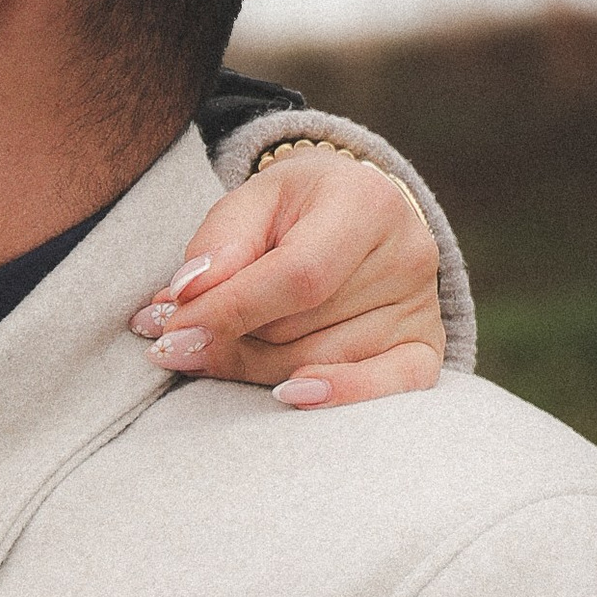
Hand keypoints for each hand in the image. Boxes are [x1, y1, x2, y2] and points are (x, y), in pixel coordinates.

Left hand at [132, 147, 443, 405]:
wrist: (353, 208)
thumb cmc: (294, 207)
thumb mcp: (250, 201)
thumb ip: (217, 244)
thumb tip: (186, 298)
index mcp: (365, 203)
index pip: (298, 275)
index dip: (230, 311)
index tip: (169, 331)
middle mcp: (408, 255)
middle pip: (302, 326)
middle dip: (228, 339)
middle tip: (175, 338)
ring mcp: (422, 306)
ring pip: (320, 361)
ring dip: (252, 365)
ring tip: (210, 347)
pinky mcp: (426, 347)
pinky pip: (387, 389)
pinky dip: (334, 395)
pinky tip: (287, 394)